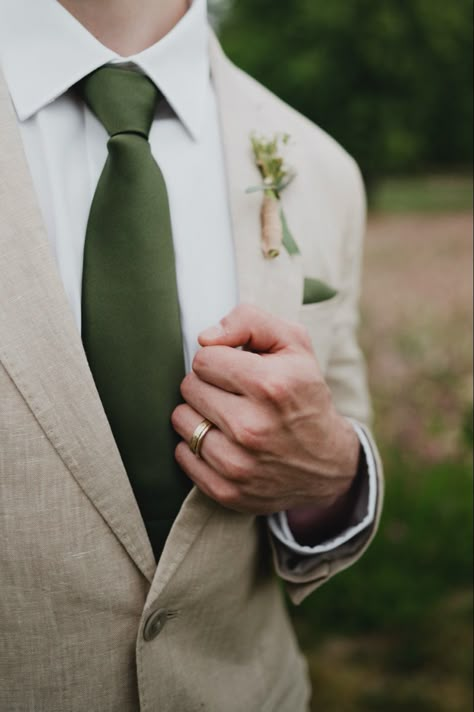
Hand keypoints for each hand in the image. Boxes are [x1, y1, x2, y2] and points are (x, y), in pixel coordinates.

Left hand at [172, 304, 359, 517]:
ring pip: (181, 420)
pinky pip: (183, 455)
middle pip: (189, 387)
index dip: (219, 360)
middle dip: (208, 385)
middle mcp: (252, 428)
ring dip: (199, 414)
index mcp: (270, 386)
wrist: (328, 463)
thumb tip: (205, 337)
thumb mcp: (294, 344)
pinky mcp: (227, 491)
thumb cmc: (304, 394)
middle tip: (233, 394)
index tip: (236, 369)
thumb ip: (250, 321)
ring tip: (226, 416)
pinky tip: (222, 441)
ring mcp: (238, 464)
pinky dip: (196, 445)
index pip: (204, 359)